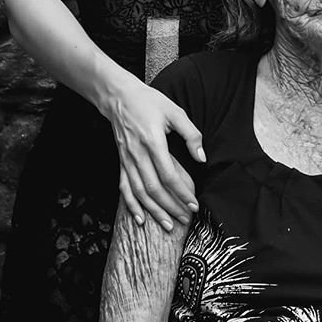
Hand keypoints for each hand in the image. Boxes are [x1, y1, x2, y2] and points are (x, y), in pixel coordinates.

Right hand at [105, 78, 203, 230]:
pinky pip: (124, 188)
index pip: (169, 175)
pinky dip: (131, 205)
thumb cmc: (150, 102)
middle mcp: (138, 154)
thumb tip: (201, 158)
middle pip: (154, 189)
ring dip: (154, 211)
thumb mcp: (175, 112)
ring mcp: (127, 160)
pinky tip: (140, 218)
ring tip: (167, 225)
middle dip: (171, 207)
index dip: (182, 192)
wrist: (119, 97)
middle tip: (185, 218)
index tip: (193, 204)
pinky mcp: (121, 162)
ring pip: (139, 192)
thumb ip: (191, 134)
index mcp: (153, 142)